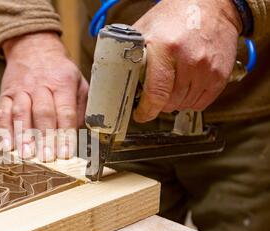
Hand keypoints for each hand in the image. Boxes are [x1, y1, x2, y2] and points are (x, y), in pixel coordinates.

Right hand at [0, 32, 88, 161]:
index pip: (65, 112)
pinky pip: (3, 112)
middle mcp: (41, 86)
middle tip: (47, 158)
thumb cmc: (58, 71)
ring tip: (26, 155)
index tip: (65, 154)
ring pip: (21, 113)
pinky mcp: (6, 94)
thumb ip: (80, 107)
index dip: (65, 135)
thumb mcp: (78, 82)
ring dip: (23, 136)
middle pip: (43, 114)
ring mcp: (21, 90)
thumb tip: (78, 133)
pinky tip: (7, 145)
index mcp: (63, 83)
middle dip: (45, 138)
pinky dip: (4, 130)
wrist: (33, 47)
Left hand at [132, 0, 241, 122]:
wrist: (212, 6)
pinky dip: (191, 100)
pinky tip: (185, 86)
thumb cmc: (176, 16)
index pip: (156, 93)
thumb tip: (116, 77)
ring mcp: (207, 68)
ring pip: (184, 105)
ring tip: (171, 85)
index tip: (141, 114)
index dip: (146, 110)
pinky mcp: (220, 75)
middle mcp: (189, 59)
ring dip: (175, 101)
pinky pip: (201, 103)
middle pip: (170, 102)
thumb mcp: (146, 30)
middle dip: (158, 103)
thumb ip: (131, 54)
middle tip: (154, 93)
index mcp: (166, 48)